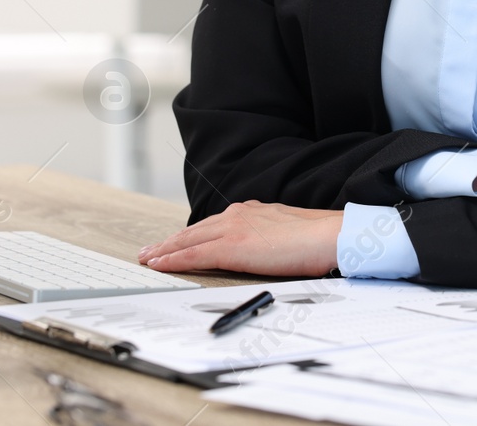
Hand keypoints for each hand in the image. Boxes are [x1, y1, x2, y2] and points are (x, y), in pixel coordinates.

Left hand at [136, 201, 342, 276]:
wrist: (328, 236)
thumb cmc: (315, 238)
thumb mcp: (285, 231)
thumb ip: (267, 235)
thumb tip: (261, 247)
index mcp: (250, 212)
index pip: (211, 225)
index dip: (189, 235)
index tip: (174, 243)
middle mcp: (237, 215)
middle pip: (193, 230)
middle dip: (169, 242)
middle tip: (149, 251)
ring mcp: (233, 229)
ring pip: (188, 240)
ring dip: (165, 250)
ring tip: (148, 258)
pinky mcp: (232, 246)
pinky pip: (194, 254)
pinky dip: (174, 259)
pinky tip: (160, 265)